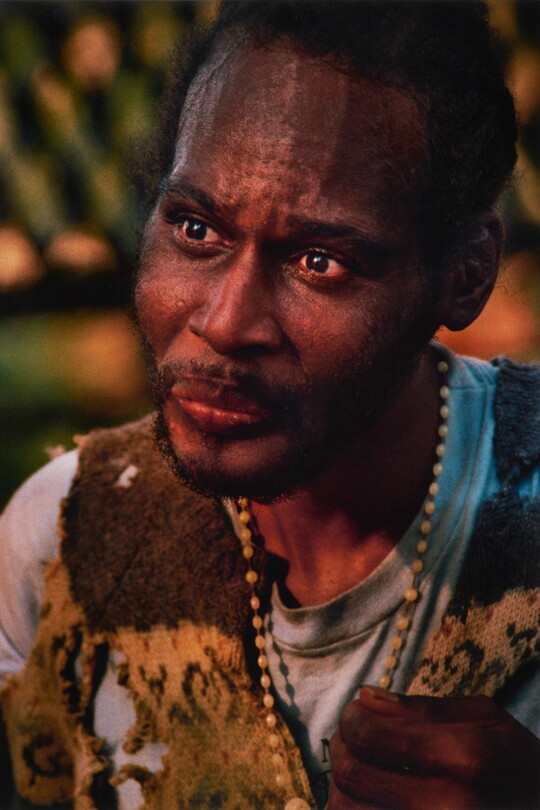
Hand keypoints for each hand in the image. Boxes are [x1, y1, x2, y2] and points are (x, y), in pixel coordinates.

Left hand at [328, 685, 539, 809]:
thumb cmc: (517, 765)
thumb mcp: (486, 720)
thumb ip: (423, 708)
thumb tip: (363, 697)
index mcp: (466, 758)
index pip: (371, 735)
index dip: (350, 719)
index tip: (356, 713)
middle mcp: (450, 806)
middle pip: (352, 776)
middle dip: (339, 749)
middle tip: (350, 738)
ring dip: (340, 787)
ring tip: (358, 769)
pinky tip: (372, 799)